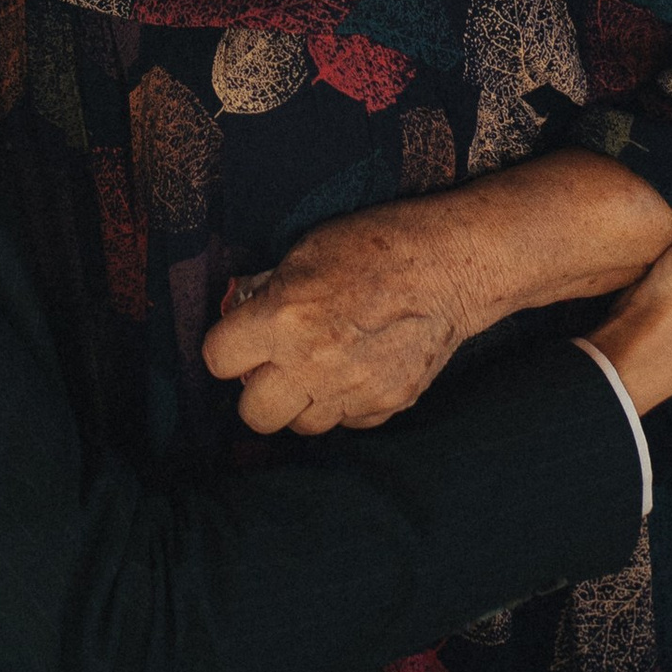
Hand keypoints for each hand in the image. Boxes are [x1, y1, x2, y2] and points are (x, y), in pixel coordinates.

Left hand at [198, 141, 671, 440]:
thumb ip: (268, 290)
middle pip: (254, 414)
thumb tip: (240, 314)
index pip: (218, 360)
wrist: (454, 264)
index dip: (228, 348)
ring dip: (300, 402)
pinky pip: (346, 422)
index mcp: (283, 319)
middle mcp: (313, 363)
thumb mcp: (306, 251)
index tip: (241, 339)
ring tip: (318, 366)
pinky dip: (344, 404)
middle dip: (257, 389)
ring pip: (301, 427)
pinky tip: (357, 368)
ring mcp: (353, 391)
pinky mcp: (387, 405)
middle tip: (274, 365)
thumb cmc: (377, 245)